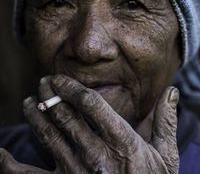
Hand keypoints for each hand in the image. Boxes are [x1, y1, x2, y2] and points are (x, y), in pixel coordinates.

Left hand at [0, 75, 178, 172]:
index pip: (90, 105)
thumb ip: (166, 120)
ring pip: (49, 138)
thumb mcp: (166, 155)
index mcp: (121, 143)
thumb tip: (172, 90)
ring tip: (28, 101)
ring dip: (35, 116)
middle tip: (42, 81)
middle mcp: (96, 156)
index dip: (71, 87)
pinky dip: (10, 166)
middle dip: (50, 96)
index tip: (60, 78)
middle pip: (65, 117)